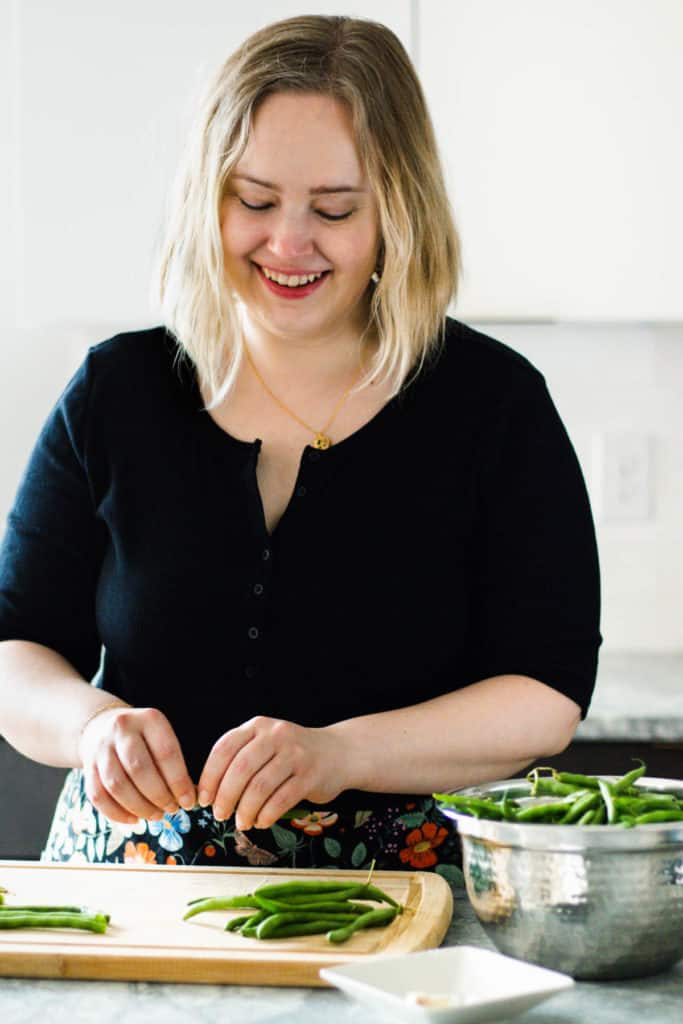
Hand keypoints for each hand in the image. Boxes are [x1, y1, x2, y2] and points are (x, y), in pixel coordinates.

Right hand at [78, 705, 196, 824]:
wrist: (103, 726)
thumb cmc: (144, 737)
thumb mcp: (161, 736)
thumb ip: (175, 762)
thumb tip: (188, 796)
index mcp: (148, 719)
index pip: (166, 753)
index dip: (179, 781)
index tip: (188, 802)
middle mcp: (122, 729)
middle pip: (139, 769)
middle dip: (159, 796)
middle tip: (172, 810)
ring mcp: (101, 747)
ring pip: (117, 784)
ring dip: (139, 807)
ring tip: (156, 815)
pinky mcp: (87, 766)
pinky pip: (98, 795)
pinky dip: (117, 813)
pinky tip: (134, 819)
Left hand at [196, 716, 348, 829]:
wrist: (338, 752)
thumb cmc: (291, 754)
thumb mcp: (265, 745)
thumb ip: (240, 760)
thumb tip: (207, 794)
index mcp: (258, 726)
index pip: (224, 749)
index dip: (209, 777)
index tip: (203, 799)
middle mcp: (276, 735)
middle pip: (240, 770)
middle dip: (225, 797)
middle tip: (220, 815)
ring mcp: (295, 754)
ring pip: (260, 787)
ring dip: (246, 811)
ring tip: (242, 822)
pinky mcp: (311, 775)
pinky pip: (281, 800)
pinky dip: (266, 815)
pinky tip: (261, 822)